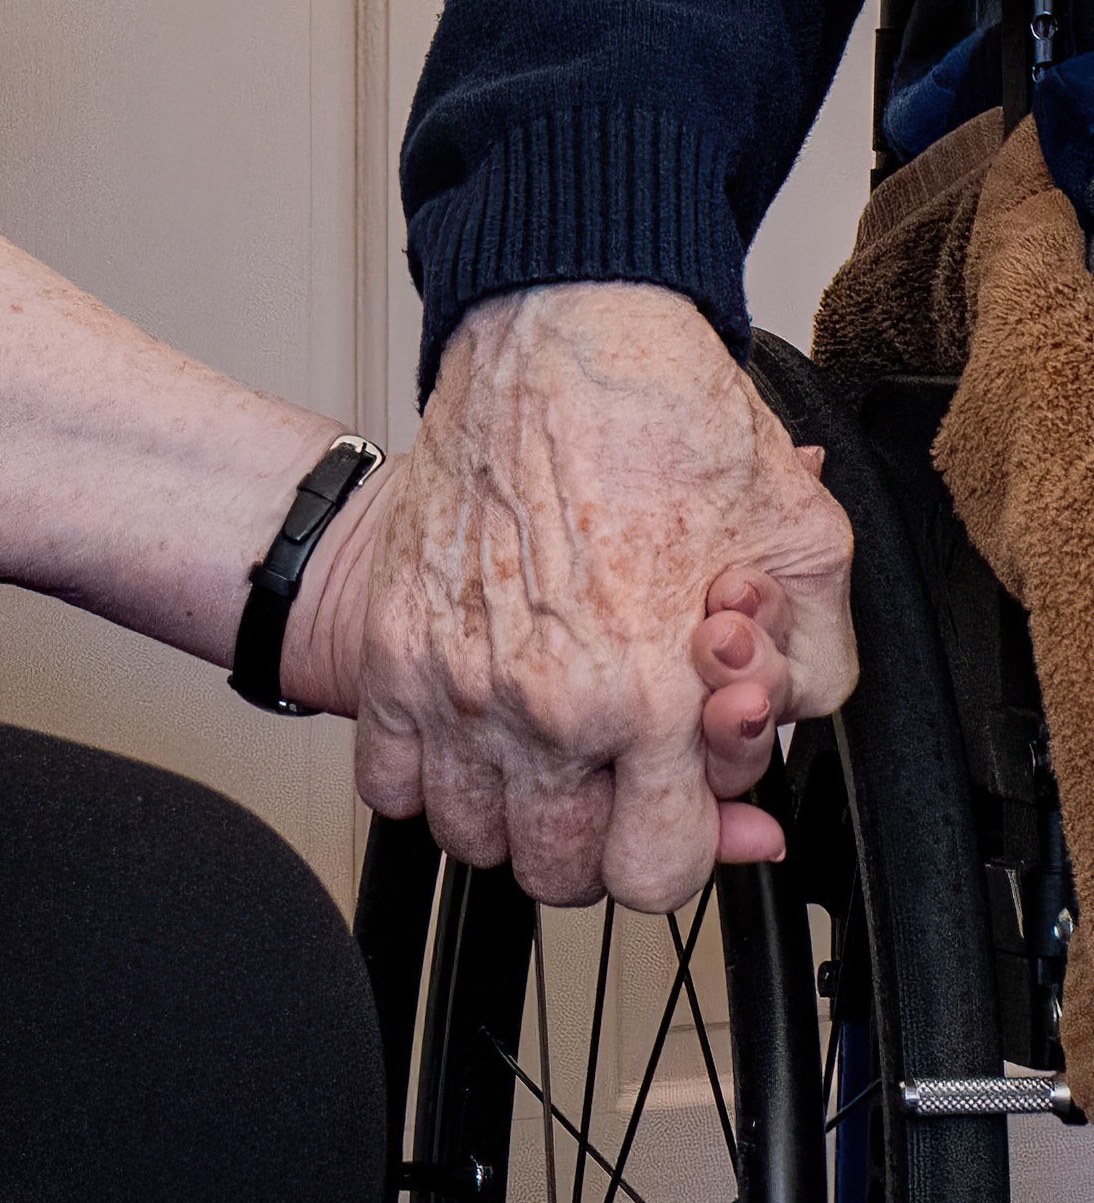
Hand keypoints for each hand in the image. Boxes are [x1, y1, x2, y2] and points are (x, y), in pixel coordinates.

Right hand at [349, 284, 856, 909]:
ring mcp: (455, 683)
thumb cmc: (668, 419)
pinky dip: (430, 779)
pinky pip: (390, 786)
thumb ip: (811, 669)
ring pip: (472, 839)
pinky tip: (475, 733)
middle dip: (600, 842)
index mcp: (649, 691)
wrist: (561, 331)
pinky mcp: (395, 649)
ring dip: (514, 816)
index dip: (683, 851)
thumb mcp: (802, 542)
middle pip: (558, 872)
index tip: (680, 811)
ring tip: (547, 753)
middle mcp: (545, 704)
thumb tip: (776, 732)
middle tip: (616, 782)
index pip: (656, 870)